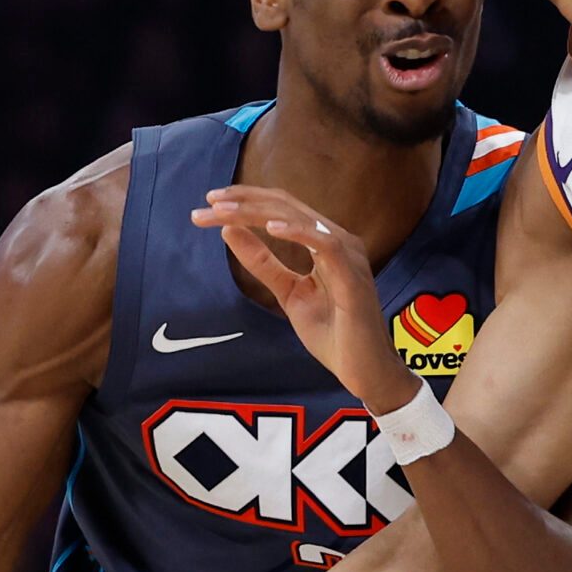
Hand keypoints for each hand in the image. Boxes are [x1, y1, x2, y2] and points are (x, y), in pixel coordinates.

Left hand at [192, 186, 415, 411]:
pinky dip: (297, 232)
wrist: (363, 370)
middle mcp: (339, 241)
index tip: (209, 203)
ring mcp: (349, 256)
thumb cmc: (334, 334)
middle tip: (208, 202)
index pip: (283, 208)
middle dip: (244, 201)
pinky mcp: (352, 276)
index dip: (247, 200)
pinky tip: (270, 228)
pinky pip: (325, 245)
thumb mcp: (288, 293)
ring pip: (300, 218)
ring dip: (260, 212)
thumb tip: (229, 230)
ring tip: (225, 213)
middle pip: (287, 205)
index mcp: (325, 242)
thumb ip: (263, 262)